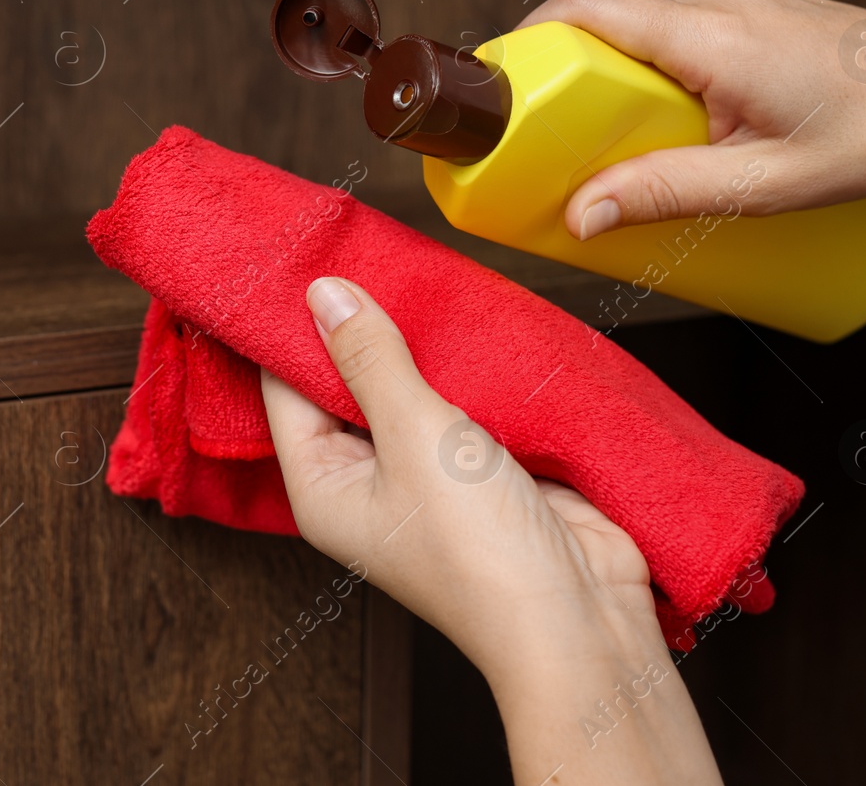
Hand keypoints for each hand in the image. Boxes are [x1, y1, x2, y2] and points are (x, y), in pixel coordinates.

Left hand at [262, 276, 721, 784]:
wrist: (581, 617)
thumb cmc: (480, 549)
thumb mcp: (414, 435)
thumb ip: (370, 360)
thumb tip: (322, 296)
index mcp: (322, 486)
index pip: (284, 388)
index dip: (289, 324)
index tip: (295, 258)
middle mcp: (365, 481)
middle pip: (345, 384)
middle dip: (357, 325)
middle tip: (359, 248)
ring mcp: (426, 474)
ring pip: (407, 387)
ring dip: (416, 341)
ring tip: (411, 267)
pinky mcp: (482, 465)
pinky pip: (460, 398)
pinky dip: (463, 362)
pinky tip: (465, 312)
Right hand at [520, 0, 865, 242]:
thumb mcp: (765, 186)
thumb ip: (667, 194)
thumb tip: (582, 214)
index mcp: (714, 33)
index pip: (586, 8)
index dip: (527, 42)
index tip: (499, 94)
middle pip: (602, 29)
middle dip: (575, 92)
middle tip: (576, 158)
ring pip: (637, 34)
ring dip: (622, 90)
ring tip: (645, 154)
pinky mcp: (744, 5)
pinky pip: (671, 33)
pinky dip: (656, 78)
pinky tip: (685, 129)